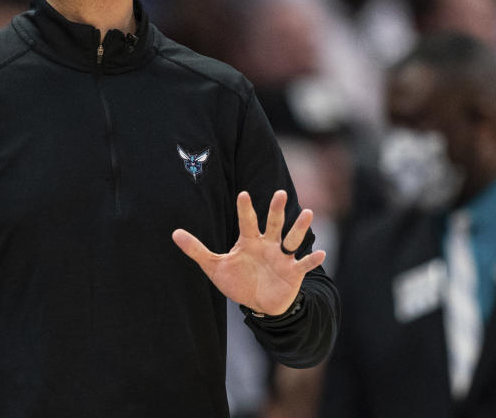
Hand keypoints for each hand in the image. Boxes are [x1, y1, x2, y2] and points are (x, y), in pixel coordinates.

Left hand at [172, 190, 325, 315]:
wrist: (259, 303)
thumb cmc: (238, 281)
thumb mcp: (215, 266)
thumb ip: (196, 250)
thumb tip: (174, 234)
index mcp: (249, 241)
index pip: (247, 222)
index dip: (245, 209)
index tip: (243, 193)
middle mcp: (268, 245)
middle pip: (272, 224)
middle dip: (276, 210)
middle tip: (279, 193)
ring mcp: (282, 257)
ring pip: (292, 239)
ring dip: (299, 228)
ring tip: (307, 213)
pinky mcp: (293, 273)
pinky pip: (304, 265)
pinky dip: (312, 260)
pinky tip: (320, 253)